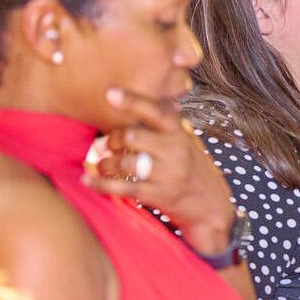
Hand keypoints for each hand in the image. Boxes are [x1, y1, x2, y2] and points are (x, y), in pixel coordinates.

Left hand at [84, 87, 234, 252]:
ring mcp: (168, 174)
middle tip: (106, 145)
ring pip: (125, 162)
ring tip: (102, 165)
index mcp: (180, 133)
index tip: (110, 92)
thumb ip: (167, 124)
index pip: (155, 111)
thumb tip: (147, 98)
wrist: (212, 207)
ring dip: (105, 164)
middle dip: (112, 139)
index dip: (132, 101)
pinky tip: (88, 180)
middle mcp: (176, 150)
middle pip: (132, 136)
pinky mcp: (160, 195)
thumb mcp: (187, 142)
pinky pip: (124, 187)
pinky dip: (101, 184)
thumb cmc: (193, 170)